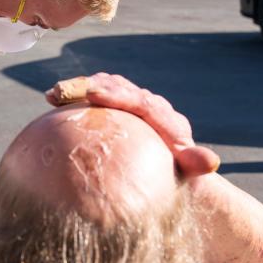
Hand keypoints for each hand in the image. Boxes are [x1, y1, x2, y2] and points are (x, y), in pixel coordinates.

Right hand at [46, 73, 219, 177]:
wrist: (172, 173)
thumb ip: (195, 163)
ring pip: (103, 87)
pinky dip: (74, 98)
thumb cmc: (178, 177)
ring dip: (77, 87)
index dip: (117, 94)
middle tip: (62, 90)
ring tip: (53, 94)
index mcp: (166, 118)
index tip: (93, 92)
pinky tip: (51, 104)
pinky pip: (93, 99)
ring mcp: (130, 104)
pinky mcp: (115, 110)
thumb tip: (211, 163)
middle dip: (88, 85)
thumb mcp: (188, 172)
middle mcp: (148, 105)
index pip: (140, 100)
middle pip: (117, 87)